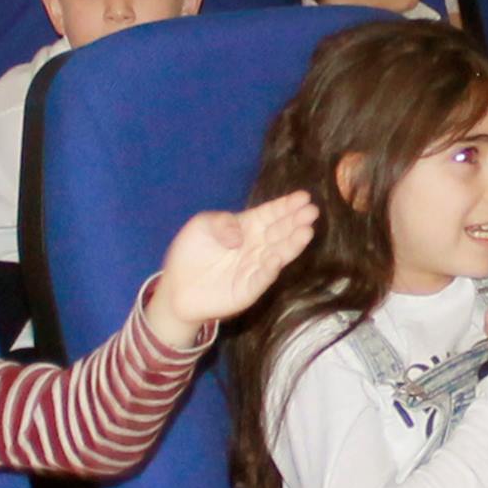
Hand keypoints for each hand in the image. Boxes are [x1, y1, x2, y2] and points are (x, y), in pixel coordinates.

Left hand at [146, 192, 318, 345]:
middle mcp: (255, 247)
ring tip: (306, 232)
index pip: (270, 214)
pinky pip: (261, 279)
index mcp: (246, 227)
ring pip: (277, 254)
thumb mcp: (201, 225)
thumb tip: (239, 234)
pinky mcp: (247, 290)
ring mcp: (254, 268)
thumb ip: (220, 221)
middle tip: (312, 211)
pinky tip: (277, 259)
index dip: (287, 206)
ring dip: (292, 244)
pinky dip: (269, 270)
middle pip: (279, 232)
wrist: (176, 288)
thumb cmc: (189, 253)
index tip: (304, 197)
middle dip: (296, 221)